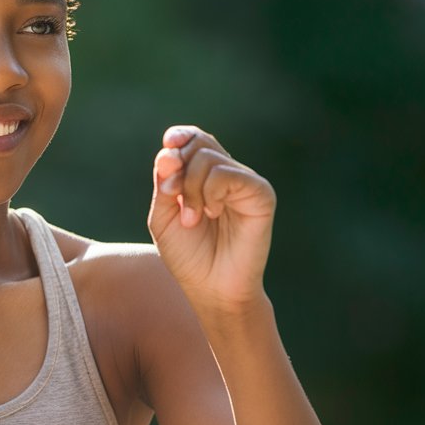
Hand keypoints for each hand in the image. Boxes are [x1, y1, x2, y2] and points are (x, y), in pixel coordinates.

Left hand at [147, 125, 275, 310]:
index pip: (193, 138)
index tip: (167, 150)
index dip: (179, 137)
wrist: (210, 287)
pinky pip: (228, 174)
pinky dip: (211, 193)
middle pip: (198, 143)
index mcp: (204, 175)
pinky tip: (214, 214)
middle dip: (177, 170)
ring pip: (209, 158)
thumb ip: (164, 183)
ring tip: (195, 219)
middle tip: (174, 200)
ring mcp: (245, 182)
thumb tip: (168, 150)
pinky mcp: (261, 193)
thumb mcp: (163, 217)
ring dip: (191, 189)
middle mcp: (227, 174)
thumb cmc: (188, 255)